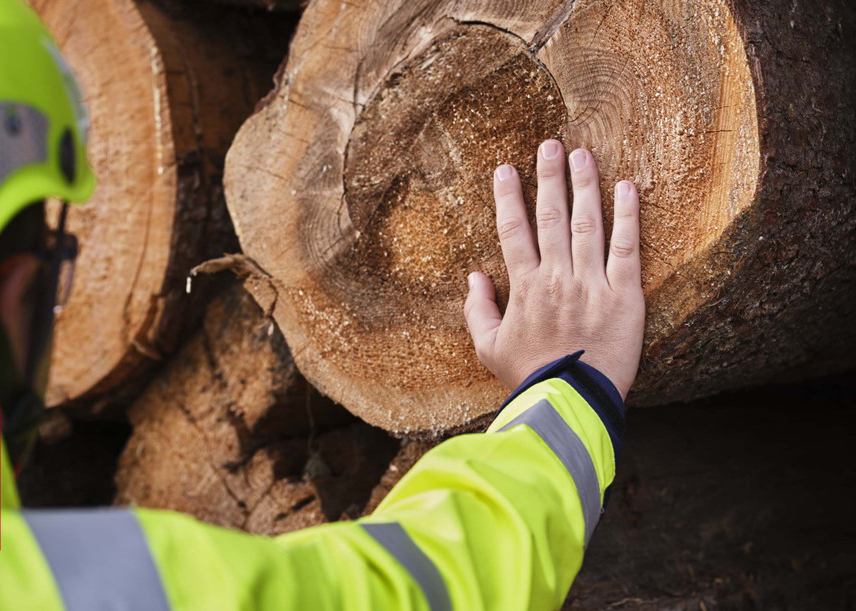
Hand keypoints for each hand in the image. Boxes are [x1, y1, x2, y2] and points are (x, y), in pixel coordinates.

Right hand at [464, 141, 644, 399]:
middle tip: (551, 144)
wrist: (571, 401)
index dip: (508, 197)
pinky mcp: (624, 296)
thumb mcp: (489, 348)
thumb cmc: (528, 376)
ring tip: (583, 155)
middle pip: (551, 217)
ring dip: (584, 186)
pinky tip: (627, 187)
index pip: (513, 230)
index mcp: (525, 287)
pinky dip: (628, 216)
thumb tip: (474, 277)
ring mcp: (592, 284)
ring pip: (587, 223)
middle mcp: (557, 277)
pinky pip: (626, 248)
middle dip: (549, 177)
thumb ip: (478, 310)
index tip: (506, 169)